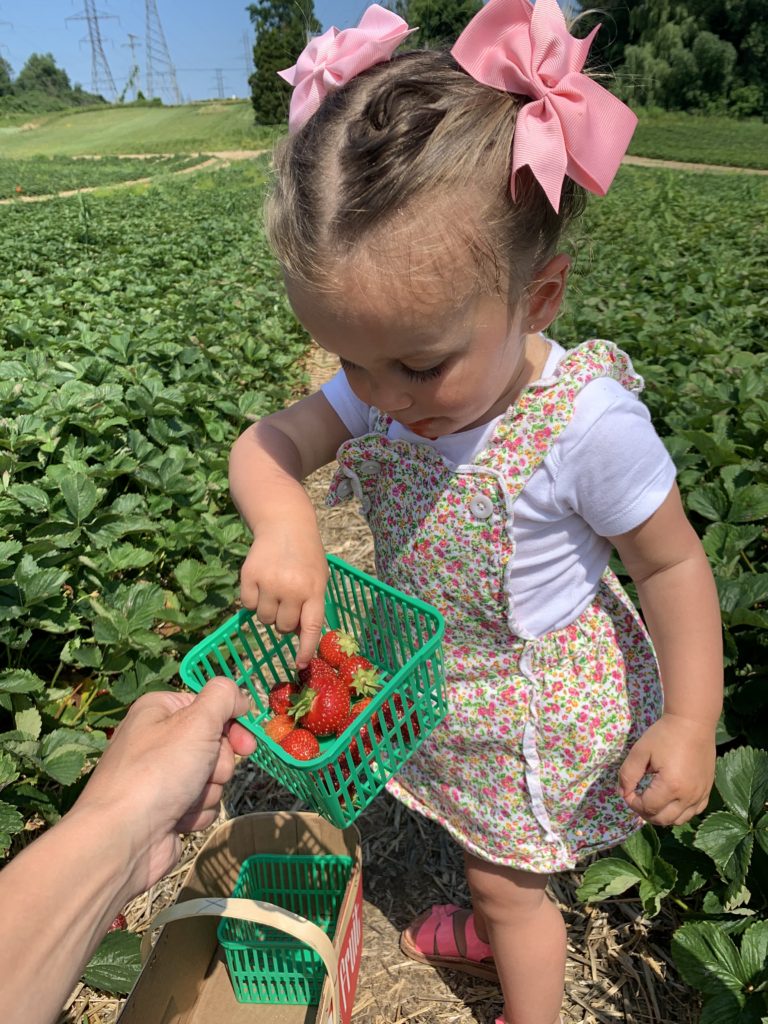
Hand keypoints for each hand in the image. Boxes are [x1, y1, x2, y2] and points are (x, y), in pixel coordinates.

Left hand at [73, 677, 256, 896]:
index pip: (210, 706)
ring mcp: (162, 776)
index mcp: (160, 710)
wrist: (122, 840)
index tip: (246, 744)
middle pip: (216, 744)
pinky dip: (195, 811)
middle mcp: (159, 739)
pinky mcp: (167, 808)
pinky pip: (200, 803)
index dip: (231, 725)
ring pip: (212, 776)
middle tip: (204, 772)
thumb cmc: (158, 772)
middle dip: (218, 764)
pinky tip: (177, 819)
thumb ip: (223, 697)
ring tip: (184, 800)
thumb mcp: (196, 721)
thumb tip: (238, 696)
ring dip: (207, 790)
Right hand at [240, 528, 327, 667]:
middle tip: (287, 601)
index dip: (305, 649)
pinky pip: (247, 606)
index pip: (311, 628)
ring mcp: (269, 582)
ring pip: (264, 619)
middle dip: (284, 620)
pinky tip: (260, 583)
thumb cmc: (305, 556)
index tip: (300, 665)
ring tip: (274, 589)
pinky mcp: (249, 576)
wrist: (285, 524)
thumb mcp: (318, 578)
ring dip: (268, 611)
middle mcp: (292, 588)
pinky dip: (252, 600)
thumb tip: (300, 636)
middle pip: (284, 627)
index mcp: (314, 590)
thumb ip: (311, 606)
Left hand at [619, 713, 715, 825]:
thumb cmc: (664, 735)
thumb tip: (622, 793)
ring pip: (678, 820)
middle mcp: (688, 796)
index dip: (632, 803)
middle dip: (644, 812)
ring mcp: (700, 795)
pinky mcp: (707, 791)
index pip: (647, 807)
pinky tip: (670, 800)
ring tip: (651, 801)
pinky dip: (679, 812)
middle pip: (662, 819)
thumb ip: (627, 774)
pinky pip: (693, 812)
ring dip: (661, 815)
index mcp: (670, 786)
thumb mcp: (640, 752)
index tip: (627, 791)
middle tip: (636, 798)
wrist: (693, 723)